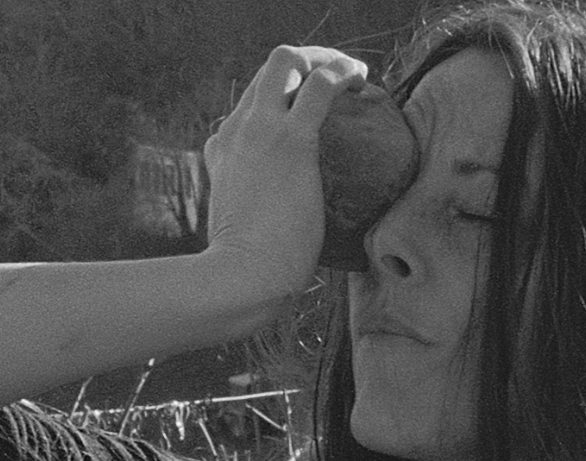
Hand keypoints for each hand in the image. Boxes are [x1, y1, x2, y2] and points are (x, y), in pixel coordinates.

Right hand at [203, 46, 367, 296]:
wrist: (239, 278)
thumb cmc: (248, 274)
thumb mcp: (245, 236)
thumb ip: (261, 224)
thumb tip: (288, 240)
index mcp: (223, 153)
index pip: (248, 107)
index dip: (280, 99)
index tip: (310, 112)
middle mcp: (236, 131)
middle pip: (266, 72)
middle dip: (303, 61)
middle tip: (337, 79)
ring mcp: (259, 131)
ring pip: (287, 62)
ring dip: (324, 58)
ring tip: (355, 74)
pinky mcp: (290, 141)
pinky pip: (320, 86)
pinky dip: (342, 71)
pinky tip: (362, 78)